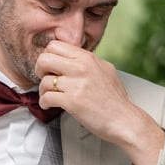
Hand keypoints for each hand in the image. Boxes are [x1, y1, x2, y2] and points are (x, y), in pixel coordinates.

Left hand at [35, 40, 163, 164]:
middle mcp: (81, 68)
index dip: (47, 56)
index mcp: (87, 58)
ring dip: (43, 91)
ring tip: (49, 96)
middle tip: (45, 79)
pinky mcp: (72, 101)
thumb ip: (86, 61)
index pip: (55, 45)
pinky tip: (49, 105)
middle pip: (44, 59)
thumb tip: (69, 57)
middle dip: (39, 70)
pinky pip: (46, 98)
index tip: (50, 67)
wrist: (124, 120)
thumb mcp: (104, 69)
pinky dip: (44, 103)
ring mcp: (76, 84)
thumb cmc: (114, 99)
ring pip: (44, 81)